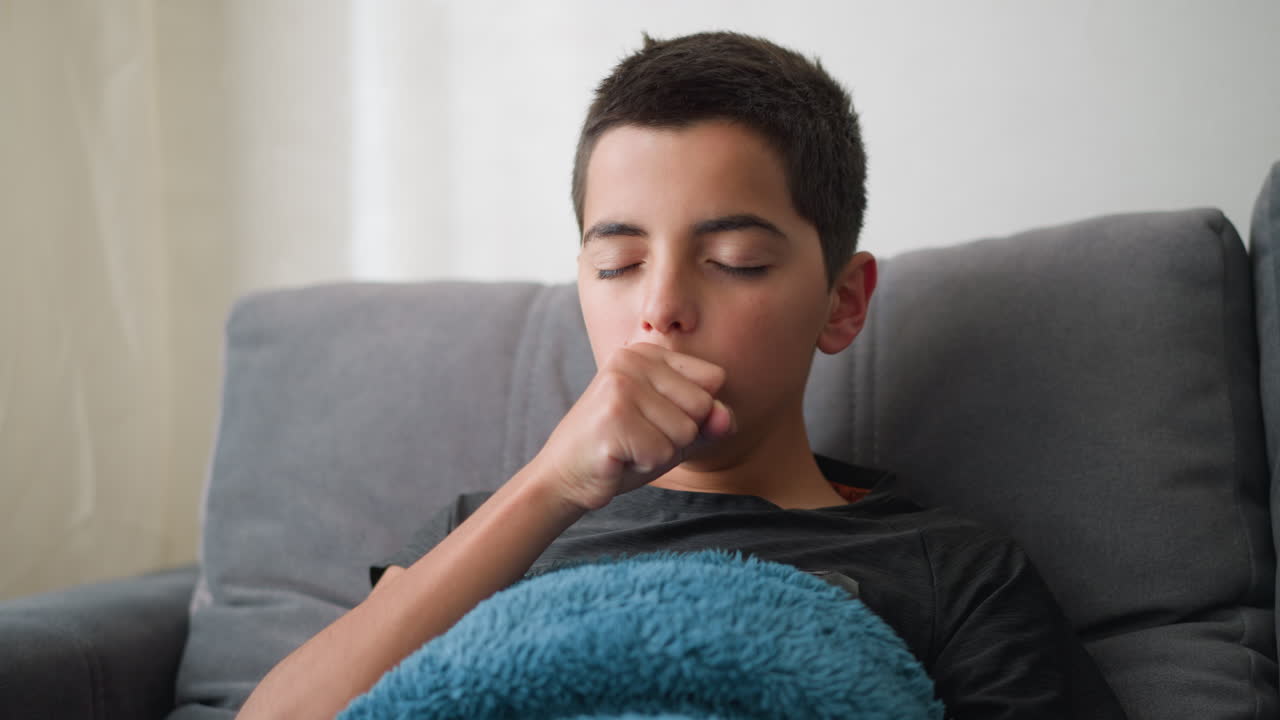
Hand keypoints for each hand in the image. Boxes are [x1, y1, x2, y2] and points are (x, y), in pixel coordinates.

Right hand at [533, 343, 735, 510]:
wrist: (565, 475)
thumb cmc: (624, 450)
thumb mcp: (675, 431)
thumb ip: (709, 422)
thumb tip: (725, 418)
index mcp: (648, 352)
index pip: (713, 379)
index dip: (694, 413)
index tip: (655, 419)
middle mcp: (633, 359)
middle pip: (702, 405)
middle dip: (679, 436)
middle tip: (639, 437)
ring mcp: (621, 385)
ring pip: (684, 431)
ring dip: (661, 452)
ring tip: (629, 447)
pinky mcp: (613, 417)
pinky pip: (662, 453)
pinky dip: (645, 466)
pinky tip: (619, 457)